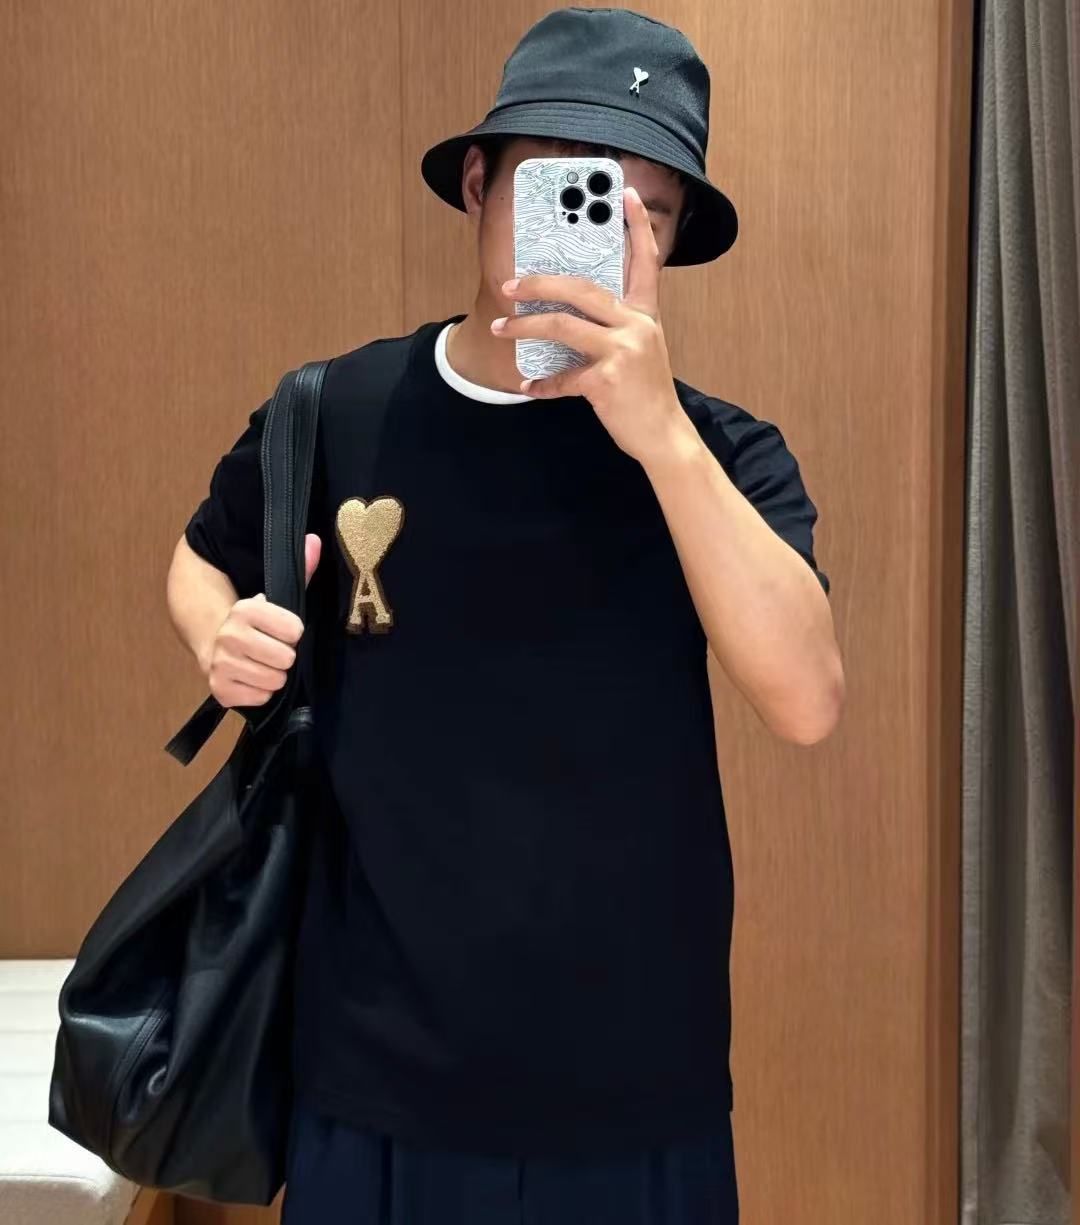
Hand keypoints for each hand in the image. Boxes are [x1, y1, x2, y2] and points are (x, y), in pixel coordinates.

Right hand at [204, 533, 320, 707]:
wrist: (212, 641)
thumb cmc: (256, 622)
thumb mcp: (278, 594)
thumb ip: (300, 569)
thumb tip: (314, 541)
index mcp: (245, 610)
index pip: (294, 630)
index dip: (294, 632)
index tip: (284, 629)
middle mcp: (229, 635)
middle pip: (286, 658)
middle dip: (285, 657)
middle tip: (271, 650)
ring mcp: (221, 664)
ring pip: (274, 681)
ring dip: (273, 676)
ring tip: (261, 663)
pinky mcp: (219, 690)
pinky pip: (261, 698)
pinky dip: (260, 693)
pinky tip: (250, 678)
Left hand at [490, 185, 689, 465]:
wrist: (664, 435)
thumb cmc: (645, 394)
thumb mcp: (641, 351)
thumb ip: (615, 328)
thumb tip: (570, 316)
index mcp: (645, 315)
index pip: (646, 261)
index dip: (638, 226)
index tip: (627, 193)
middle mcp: (636, 326)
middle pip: (582, 289)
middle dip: (540, 283)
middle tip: (511, 285)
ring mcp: (623, 352)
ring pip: (562, 326)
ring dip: (524, 327)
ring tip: (500, 326)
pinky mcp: (607, 380)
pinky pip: (563, 377)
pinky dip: (542, 384)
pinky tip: (528, 386)